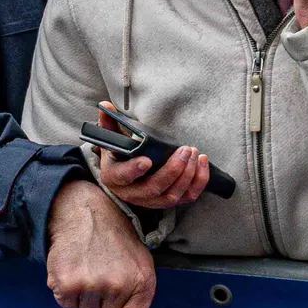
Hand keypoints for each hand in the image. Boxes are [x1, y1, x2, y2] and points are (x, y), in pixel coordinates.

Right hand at [45, 179, 157, 307]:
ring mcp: (89, 284)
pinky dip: (66, 292)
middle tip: (101, 277)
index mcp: (140, 283)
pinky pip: (66, 304)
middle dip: (103, 306)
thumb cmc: (115, 242)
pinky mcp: (64, 282)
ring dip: (84, 297)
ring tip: (87, 269)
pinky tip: (73, 269)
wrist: (83, 212)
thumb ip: (140, 305)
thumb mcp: (140, 267)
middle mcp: (116, 286)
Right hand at [94, 106, 209, 209]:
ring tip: (194, 154)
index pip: (123, 176)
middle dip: (172, 170)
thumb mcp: (110, 140)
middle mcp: (131, 193)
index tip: (147, 160)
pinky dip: (197, 182)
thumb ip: (108, 123)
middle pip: (153, 188)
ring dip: (187, 175)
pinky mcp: (167, 201)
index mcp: (113, 177)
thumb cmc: (118, 157)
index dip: (134, 170)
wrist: (123, 178)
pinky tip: (201, 164)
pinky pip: (187, 197)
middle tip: (184, 151)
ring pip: (172, 196)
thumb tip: (106, 106)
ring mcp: (150, 201)